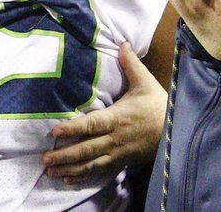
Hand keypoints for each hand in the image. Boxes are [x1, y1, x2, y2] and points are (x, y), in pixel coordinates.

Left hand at [42, 42, 167, 183]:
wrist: (176, 130)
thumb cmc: (157, 105)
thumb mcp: (145, 82)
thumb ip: (130, 63)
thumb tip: (122, 42)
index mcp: (116, 118)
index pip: (91, 125)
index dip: (73, 129)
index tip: (55, 132)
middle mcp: (113, 138)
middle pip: (85, 149)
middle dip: (64, 154)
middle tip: (44, 157)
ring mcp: (116, 152)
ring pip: (89, 163)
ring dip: (69, 168)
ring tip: (49, 170)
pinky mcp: (120, 162)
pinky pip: (99, 171)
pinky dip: (82, 176)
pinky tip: (67, 178)